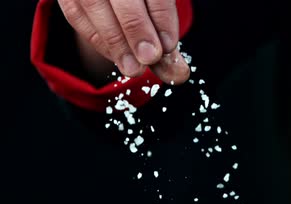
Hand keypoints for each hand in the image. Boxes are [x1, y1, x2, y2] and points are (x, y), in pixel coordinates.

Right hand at [58, 0, 189, 83]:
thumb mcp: (159, 12)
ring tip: (133, 68)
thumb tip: (179, 74)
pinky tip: (116, 56)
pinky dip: (97, 40)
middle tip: (148, 59)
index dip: (161, 17)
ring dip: (115, 42)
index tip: (168, 46)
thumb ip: (166, 39)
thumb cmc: (143, 4)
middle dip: (135, 29)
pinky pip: (76, 14)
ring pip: (93, 3)